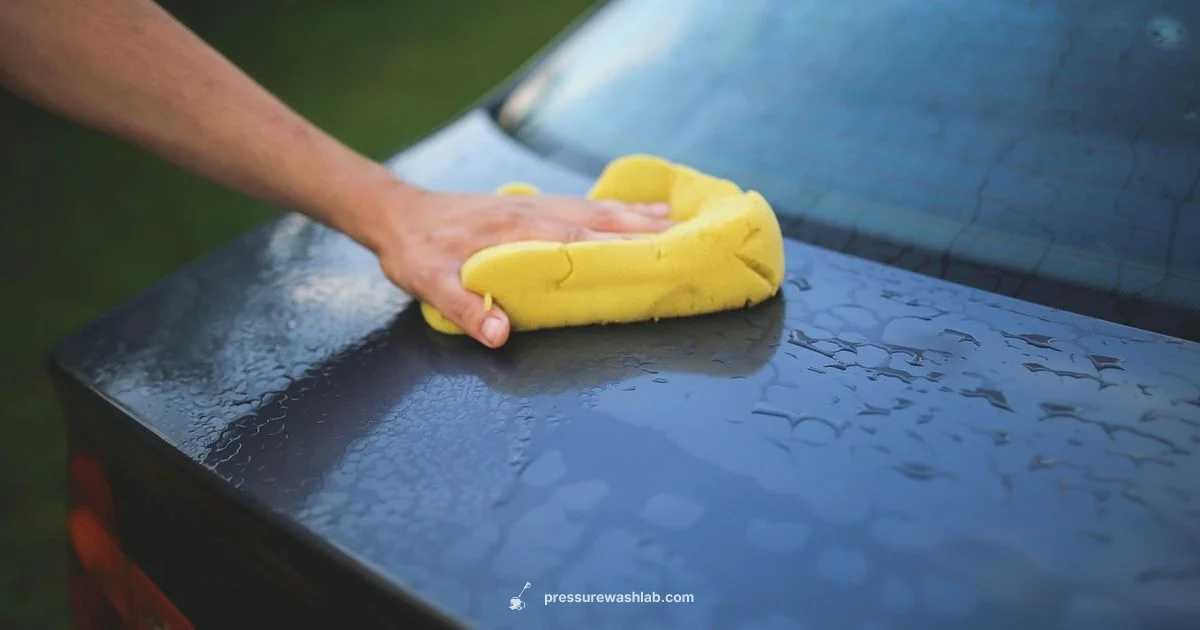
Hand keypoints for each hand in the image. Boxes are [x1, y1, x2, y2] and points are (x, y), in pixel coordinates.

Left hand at [371, 185, 673, 347]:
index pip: (578, 240)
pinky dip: (609, 208)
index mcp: (516, 232)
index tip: (657, 254)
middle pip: (597, 219)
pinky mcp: (527, 205)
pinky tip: (627, 211)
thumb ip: (465, 307)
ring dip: (633, 214)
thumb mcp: (428, 282)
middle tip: (685, 236)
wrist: (395, 213)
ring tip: (673, 218)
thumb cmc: (414, 251)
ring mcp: (532, 205)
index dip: (619, 247)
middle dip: (642, 228)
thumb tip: (501, 336)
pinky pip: (579, 204)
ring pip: (593, 208)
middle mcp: (532, 212)